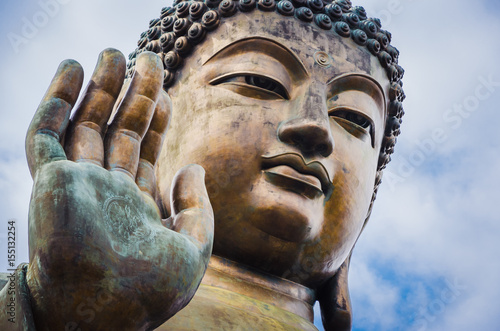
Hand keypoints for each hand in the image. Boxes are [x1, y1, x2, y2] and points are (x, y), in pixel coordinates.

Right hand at [25, 49, 213, 329]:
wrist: (102, 316)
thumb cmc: (149, 293)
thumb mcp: (194, 251)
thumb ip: (198, 208)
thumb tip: (193, 166)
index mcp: (138, 203)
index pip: (147, 148)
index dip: (157, 118)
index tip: (166, 91)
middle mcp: (107, 189)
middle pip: (121, 128)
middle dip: (133, 93)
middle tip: (146, 56)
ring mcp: (78, 182)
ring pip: (87, 123)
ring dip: (99, 87)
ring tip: (111, 52)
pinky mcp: (50, 180)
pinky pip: (47, 133)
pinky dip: (56, 101)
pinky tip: (71, 71)